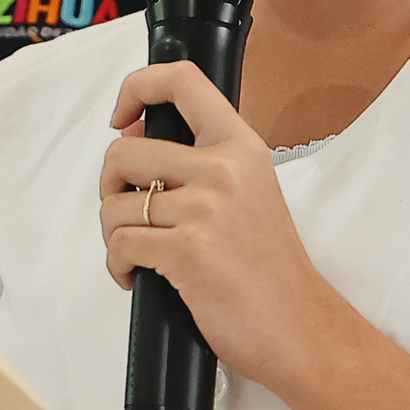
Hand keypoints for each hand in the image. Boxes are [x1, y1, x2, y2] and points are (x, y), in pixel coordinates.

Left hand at [100, 60, 359, 387]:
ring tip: (141, 255)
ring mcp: (207, 209)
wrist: (300, 327)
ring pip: (114, 206)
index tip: (122, 118)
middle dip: (110, 190)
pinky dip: (119, 266)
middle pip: (122, 153)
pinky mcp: (188, 251)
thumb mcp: (248, 192)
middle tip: (130, 216)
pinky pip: (121, 246)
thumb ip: (201, 161)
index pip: (182, 81)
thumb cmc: (270, 269)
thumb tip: (133, 135)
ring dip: (114, 236)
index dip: (137, 88)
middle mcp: (225, 169)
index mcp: (241, 146)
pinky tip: (139, 277)